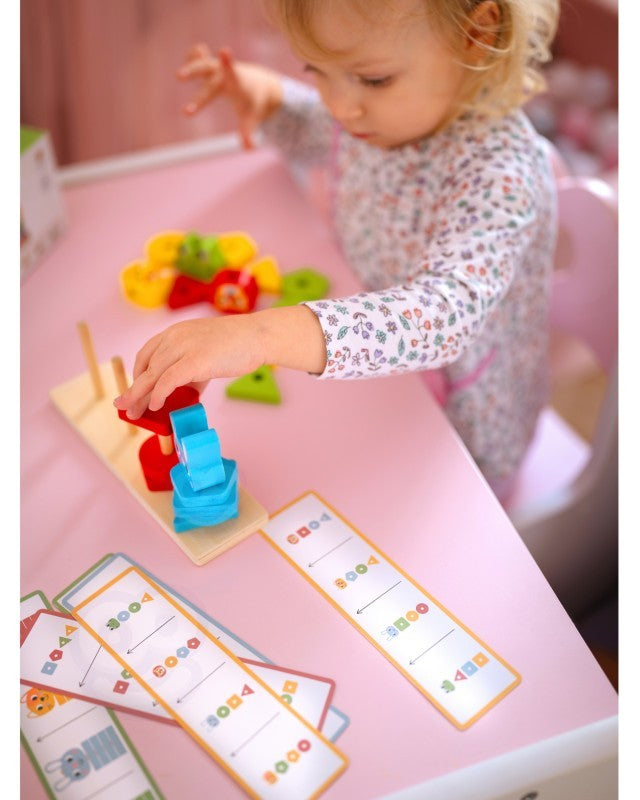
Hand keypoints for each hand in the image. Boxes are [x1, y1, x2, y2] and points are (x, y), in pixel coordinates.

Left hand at [113, 306, 326, 418]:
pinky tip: (155, 406)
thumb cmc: (238, 345)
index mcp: (176, 332)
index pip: (147, 353)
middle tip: (124, 406)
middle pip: (146, 366)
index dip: (138, 373)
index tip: (136, 388)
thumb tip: (185, 391)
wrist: (258, 336)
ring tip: (134, 412)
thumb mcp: (208, 352)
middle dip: (134, 389)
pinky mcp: (194, 361)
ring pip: (152, 376)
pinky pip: (168, 381)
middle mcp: (175, 337)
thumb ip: (193, 370)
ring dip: (140, 396)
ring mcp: (184, 347)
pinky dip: (158, 395)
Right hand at [176, 43, 282, 148]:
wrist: (258, 83)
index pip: (232, 74)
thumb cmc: (253, 102)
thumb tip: (249, 149)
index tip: (225, 51)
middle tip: (179, 76)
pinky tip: (192, 54)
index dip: (228, 64)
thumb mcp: (253, 116)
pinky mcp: (211, 67)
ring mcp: (217, 69)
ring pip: (203, 65)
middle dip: (194, 74)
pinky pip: (200, 59)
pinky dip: (193, 56)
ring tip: (179, 76)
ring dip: (191, 67)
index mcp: (237, 83)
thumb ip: (249, 131)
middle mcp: (225, 74)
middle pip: (208, 72)